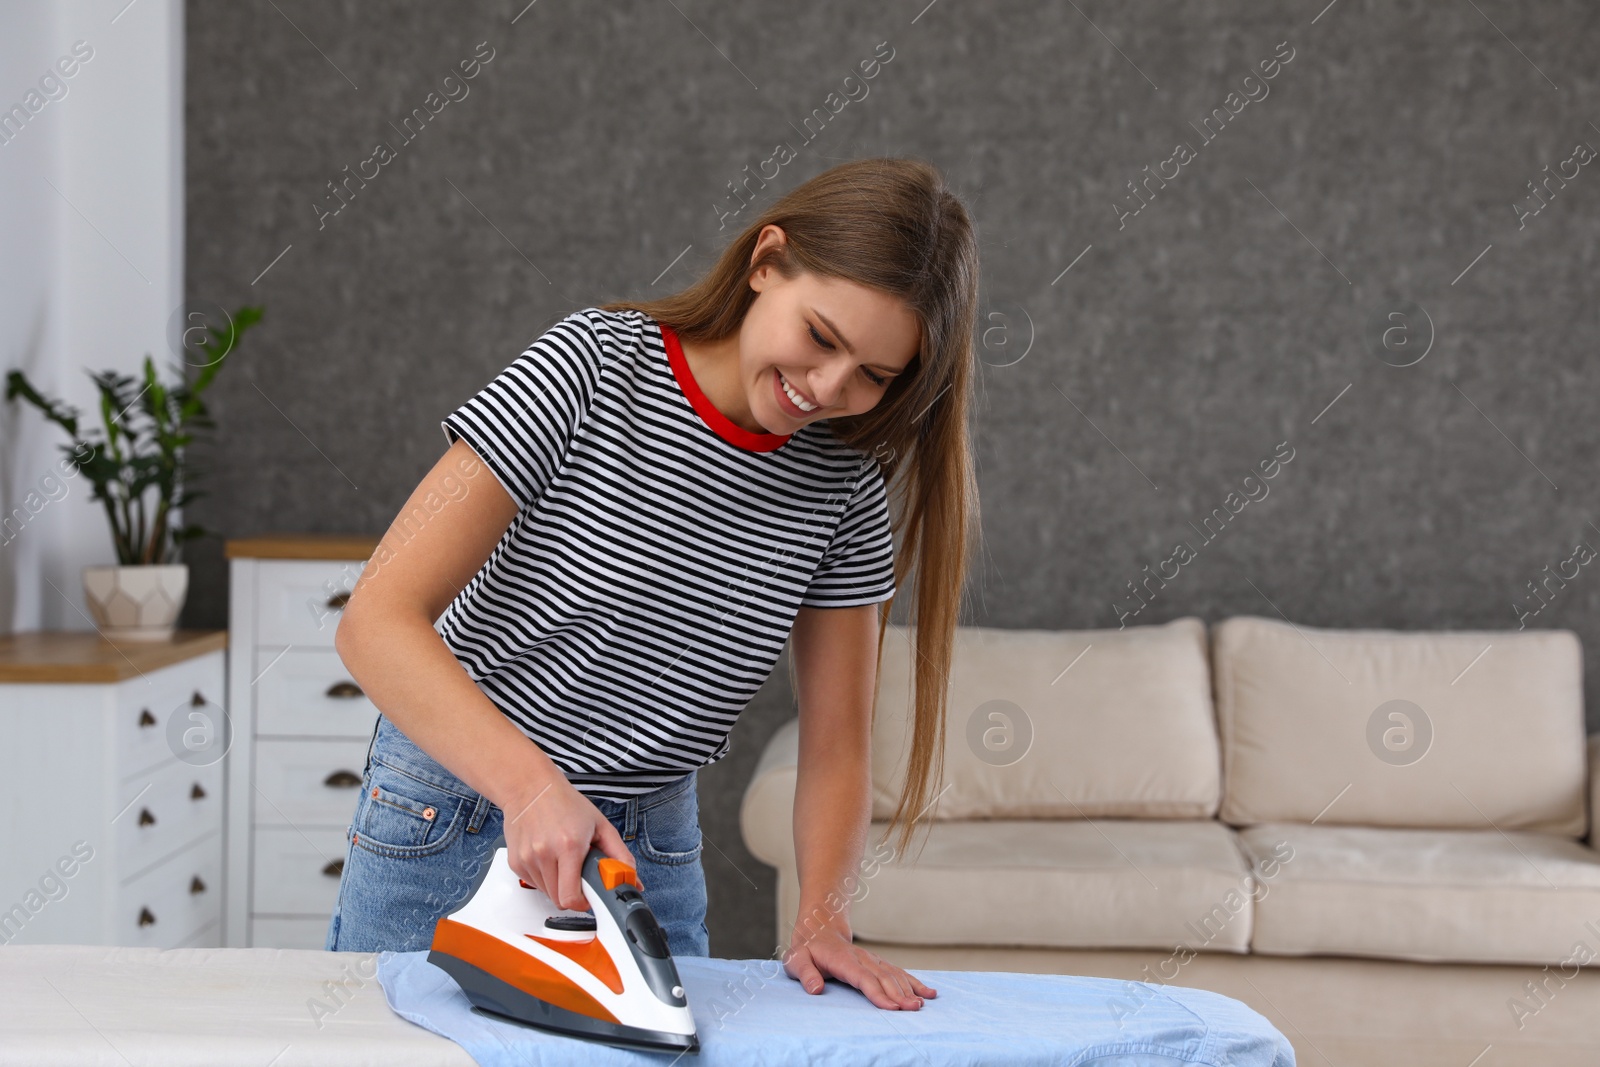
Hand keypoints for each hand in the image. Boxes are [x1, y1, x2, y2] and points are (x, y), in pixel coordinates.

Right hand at [500, 774, 636, 911]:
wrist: (530, 788)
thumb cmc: (565, 803)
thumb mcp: (600, 825)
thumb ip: (620, 855)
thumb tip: (632, 879)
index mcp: (569, 845)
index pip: (571, 897)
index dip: (583, 903)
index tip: (590, 897)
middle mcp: (545, 853)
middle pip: (560, 900)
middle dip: (573, 894)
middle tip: (580, 876)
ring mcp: (527, 859)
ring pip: (547, 893)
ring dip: (558, 885)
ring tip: (563, 862)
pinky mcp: (516, 862)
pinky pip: (534, 884)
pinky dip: (544, 878)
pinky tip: (549, 858)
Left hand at [783, 918, 936, 1009]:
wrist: (818, 928)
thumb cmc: (806, 950)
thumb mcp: (796, 960)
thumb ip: (805, 974)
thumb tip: (815, 989)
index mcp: (842, 959)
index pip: (863, 978)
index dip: (877, 992)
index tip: (892, 1006)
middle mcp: (861, 958)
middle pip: (883, 977)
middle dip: (900, 994)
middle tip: (913, 1009)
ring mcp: (872, 959)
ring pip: (894, 974)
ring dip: (909, 989)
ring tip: (922, 1004)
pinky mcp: (877, 963)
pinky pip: (898, 972)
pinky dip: (914, 982)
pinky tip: (929, 992)